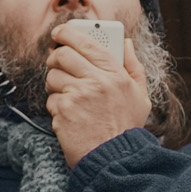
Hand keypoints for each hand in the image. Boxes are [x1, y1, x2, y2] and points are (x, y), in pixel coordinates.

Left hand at [44, 19, 152, 166]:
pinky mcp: (63, 111)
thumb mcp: (140, 95)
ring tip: (67, 96)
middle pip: (62, 54)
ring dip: (55, 84)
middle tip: (57, 64)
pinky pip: (50, 99)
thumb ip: (134, 66)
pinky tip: (69, 116)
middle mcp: (96, 81)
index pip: (86, 42)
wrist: (114, 159)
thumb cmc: (126, 128)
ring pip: (52, 76)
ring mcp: (78, 95)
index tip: (59, 33)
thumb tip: (126, 43)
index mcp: (115, 73)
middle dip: (55, 57)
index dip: (67, 33)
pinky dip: (56, 107)